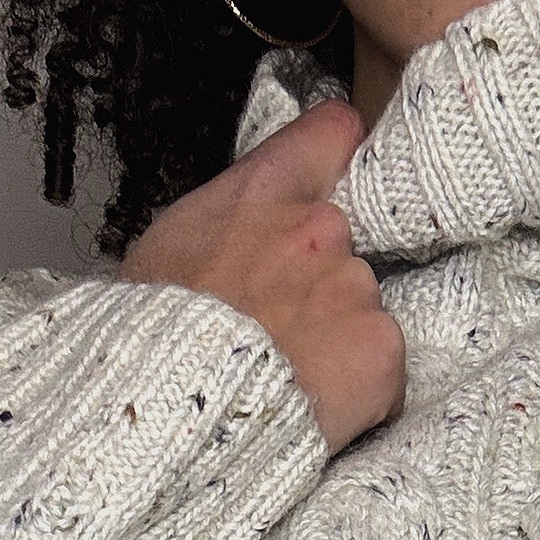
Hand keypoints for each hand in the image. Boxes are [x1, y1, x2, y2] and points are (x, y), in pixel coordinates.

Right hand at [117, 99, 405, 457]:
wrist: (174, 405)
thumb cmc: (156, 331)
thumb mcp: (169, 246)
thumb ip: (226, 225)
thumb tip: (238, 241)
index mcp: (265, 190)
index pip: (333, 134)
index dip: (336, 159)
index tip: (335, 180)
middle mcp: (321, 228)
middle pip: (345, 247)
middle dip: (321, 282)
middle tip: (281, 327)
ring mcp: (356, 287)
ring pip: (363, 311)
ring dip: (339, 340)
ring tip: (291, 375)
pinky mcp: (380, 348)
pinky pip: (383, 370)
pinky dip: (360, 392)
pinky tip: (316, 403)